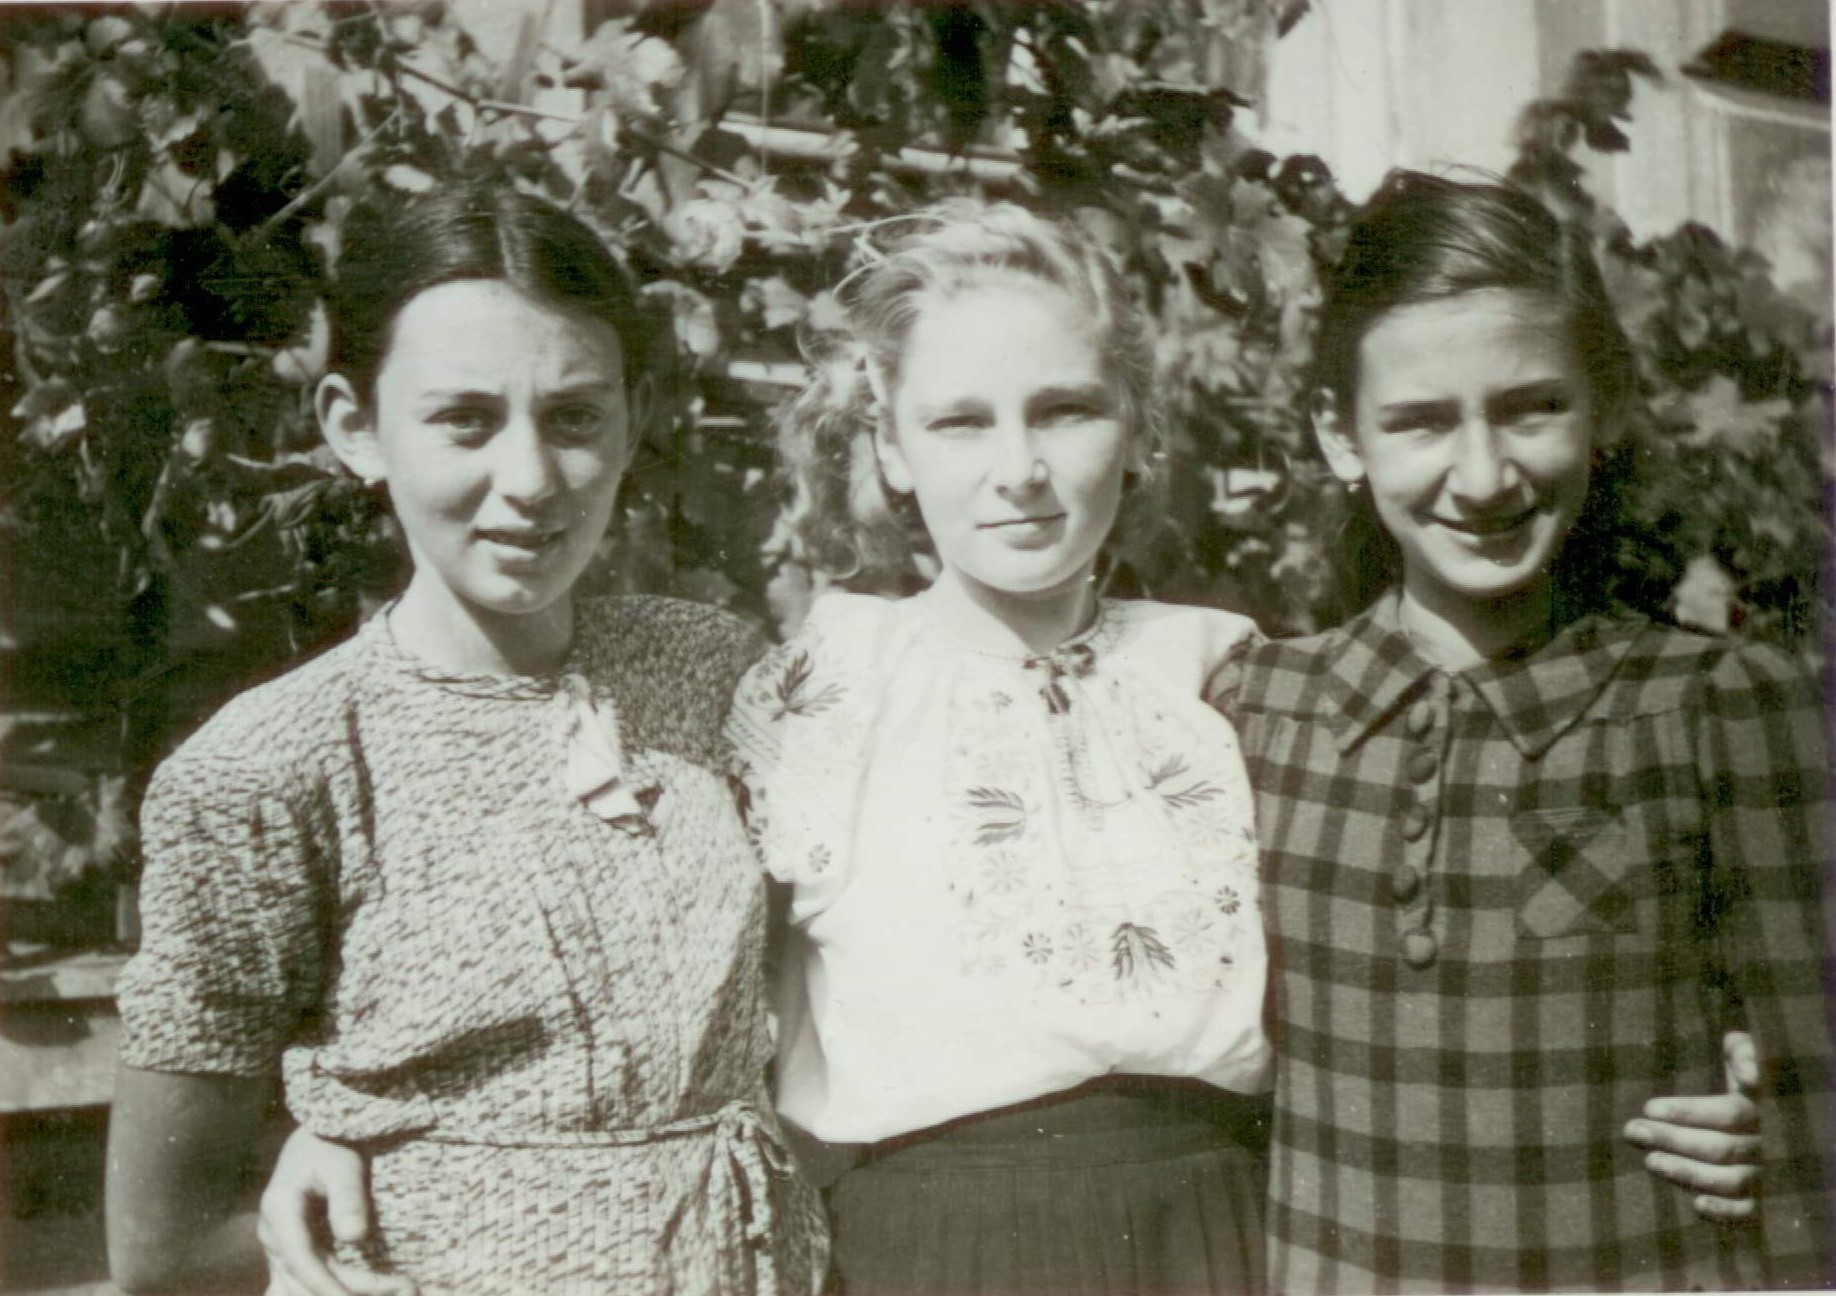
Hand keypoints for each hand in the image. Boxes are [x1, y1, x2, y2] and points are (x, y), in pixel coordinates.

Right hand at [257, 1126, 414, 1295]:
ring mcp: (278, 1245)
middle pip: (306, 1278)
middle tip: (403, 1288)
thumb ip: (347, 1198)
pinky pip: (297, 1282)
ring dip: (341, 1292)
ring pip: (301, 1286)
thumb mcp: (343, 1165)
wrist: (318, 1136)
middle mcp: (272, 1233)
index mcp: (279, 1210)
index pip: (302, 1260)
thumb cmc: (332, 1144)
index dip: (328, 1286)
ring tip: (393, 1289)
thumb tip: (354, 1237)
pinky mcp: (290, 1250)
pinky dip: (322, 1291)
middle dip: (350, 1291)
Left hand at [1623, 1031, 1761, 1221]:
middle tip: (1633, 1130)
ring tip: (1650, 1161)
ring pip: (1730, 1179)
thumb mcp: (1735, 1060)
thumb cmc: (1729, 1087)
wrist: (1740, 1125)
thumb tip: (1746, 1060)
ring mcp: (1759, 1173)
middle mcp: (1760, 1143)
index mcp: (1752, 1108)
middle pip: (1722, 1147)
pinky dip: (1725, 1211)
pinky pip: (1747, 1212)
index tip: (1648, 1107)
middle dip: (1673, 1139)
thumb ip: (1741, 1049)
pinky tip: (1697, 1204)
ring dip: (1688, 1171)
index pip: (1730, 1111)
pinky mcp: (1754, 1201)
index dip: (1691, 1111)